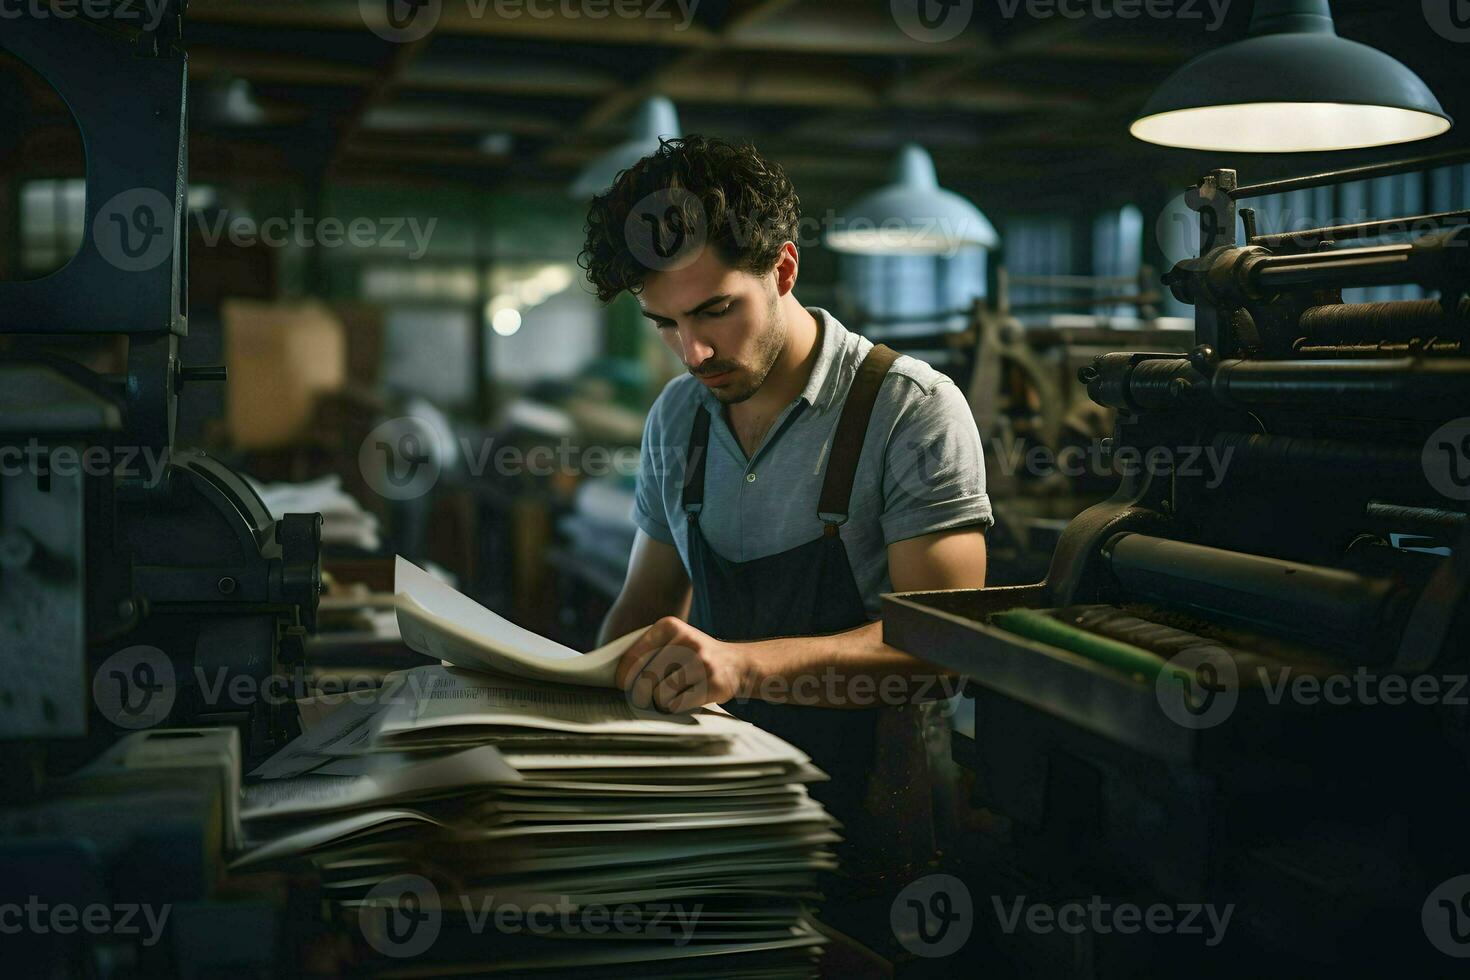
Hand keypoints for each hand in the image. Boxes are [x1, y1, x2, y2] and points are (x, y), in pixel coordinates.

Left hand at [615, 616, 750, 712]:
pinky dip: (675, 707)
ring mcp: (701, 662)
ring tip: (672, 694)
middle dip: (643, 692)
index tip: (623, 685)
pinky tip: (685, 698)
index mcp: (671, 626)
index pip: (634, 655)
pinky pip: (677, 704)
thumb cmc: (696, 656)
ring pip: (660, 693)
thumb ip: (648, 650)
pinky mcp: (711, 683)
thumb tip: (618, 676)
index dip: (624, 675)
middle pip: (646, 678)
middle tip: (646, 696)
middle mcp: (686, 641)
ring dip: (661, 700)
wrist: (738, 663)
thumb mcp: (675, 640)